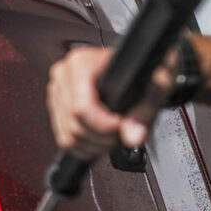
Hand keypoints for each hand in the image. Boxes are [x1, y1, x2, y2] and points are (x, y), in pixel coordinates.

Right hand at [46, 46, 175, 159]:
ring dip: (93, 146)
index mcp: (81, 63)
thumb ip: (144, 113)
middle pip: (74, 125)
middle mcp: (65, 74)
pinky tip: (100, 140)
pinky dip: (83, 147)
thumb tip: (133, 137)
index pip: (80, 108)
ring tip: (113, 137)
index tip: (120, 127)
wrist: (137, 69)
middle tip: (121, 135)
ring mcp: (58, 91)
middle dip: (101, 138)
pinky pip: (64, 140)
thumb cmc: (142, 74)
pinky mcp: (57, 107)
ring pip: (68, 136)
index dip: (103, 126)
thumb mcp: (152, 90)